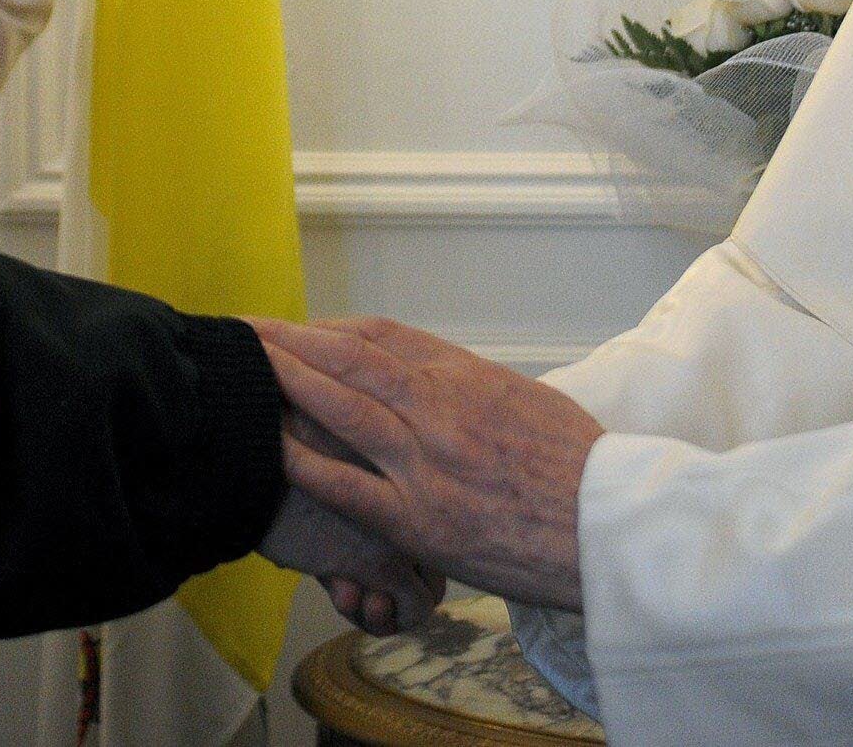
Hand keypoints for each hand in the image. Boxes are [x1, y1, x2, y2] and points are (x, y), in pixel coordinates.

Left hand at [253, 316, 601, 613]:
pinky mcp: (419, 519)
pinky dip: (305, 465)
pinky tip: (271, 450)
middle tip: (245, 329)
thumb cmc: (577, 468)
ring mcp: (426, 462)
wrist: (607, 526)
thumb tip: (434, 378)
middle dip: (291, 341)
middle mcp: (441, 408)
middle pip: (350, 359)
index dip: (329, 329)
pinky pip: (348, 486)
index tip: (297, 326)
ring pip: (342, 408)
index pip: (383, 336)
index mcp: (467, 377)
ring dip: (288, 383)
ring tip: (245, 369)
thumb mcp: (525, 402)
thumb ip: (471, 387)